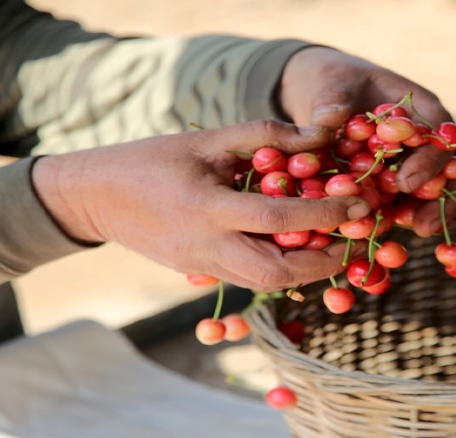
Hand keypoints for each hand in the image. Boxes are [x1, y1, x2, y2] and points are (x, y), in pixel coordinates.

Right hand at [32, 120, 370, 291]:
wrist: (96, 196)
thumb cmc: (153, 159)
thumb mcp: (208, 139)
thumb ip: (266, 136)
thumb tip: (322, 135)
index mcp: (206, 208)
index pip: (277, 221)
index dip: (324, 215)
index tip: (359, 205)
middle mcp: (205, 246)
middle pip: (275, 273)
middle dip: (321, 264)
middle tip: (351, 243)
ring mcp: (200, 266)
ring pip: (263, 283)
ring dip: (304, 271)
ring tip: (331, 246)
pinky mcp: (198, 274)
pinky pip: (247, 279)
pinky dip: (279, 268)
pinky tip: (295, 249)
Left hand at [278, 46, 455, 236]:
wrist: (320, 92)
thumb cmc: (332, 80)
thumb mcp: (329, 82)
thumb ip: (331, 101)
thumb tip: (328, 122)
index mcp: (421, 109)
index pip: (444, 136)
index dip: (431, 161)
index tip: (404, 183)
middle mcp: (426, 139)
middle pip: (453, 171)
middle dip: (441, 200)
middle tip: (422, 226)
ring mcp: (413, 163)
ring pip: (436, 193)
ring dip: (428, 214)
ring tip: (414, 235)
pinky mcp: (394, 184)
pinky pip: (406, 205)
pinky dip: (398, 219)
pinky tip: (384, 236)